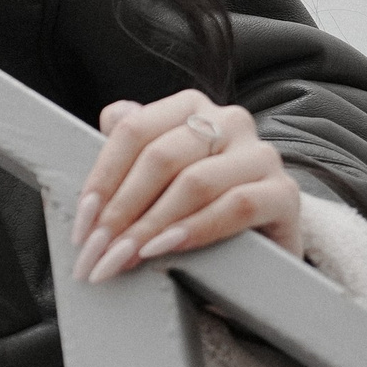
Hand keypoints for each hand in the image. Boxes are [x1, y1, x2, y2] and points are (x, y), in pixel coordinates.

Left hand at [72, 92, 301, 285]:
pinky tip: (165, 249)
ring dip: (150, 226)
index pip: (133, 131)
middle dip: (121, 211)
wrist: (256, 254)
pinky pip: (236, 205)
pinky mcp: (284, 193)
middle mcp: (229, 121)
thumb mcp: (158, 179)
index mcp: (190, 108)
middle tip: (96, 252)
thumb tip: (111, 116)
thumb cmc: (195, 210)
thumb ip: (134, 147)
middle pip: (160, 158)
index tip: (82, 224)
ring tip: (123, 259)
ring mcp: (261, 155)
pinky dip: (194, 229)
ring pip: (194, 182)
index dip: (101, 178)